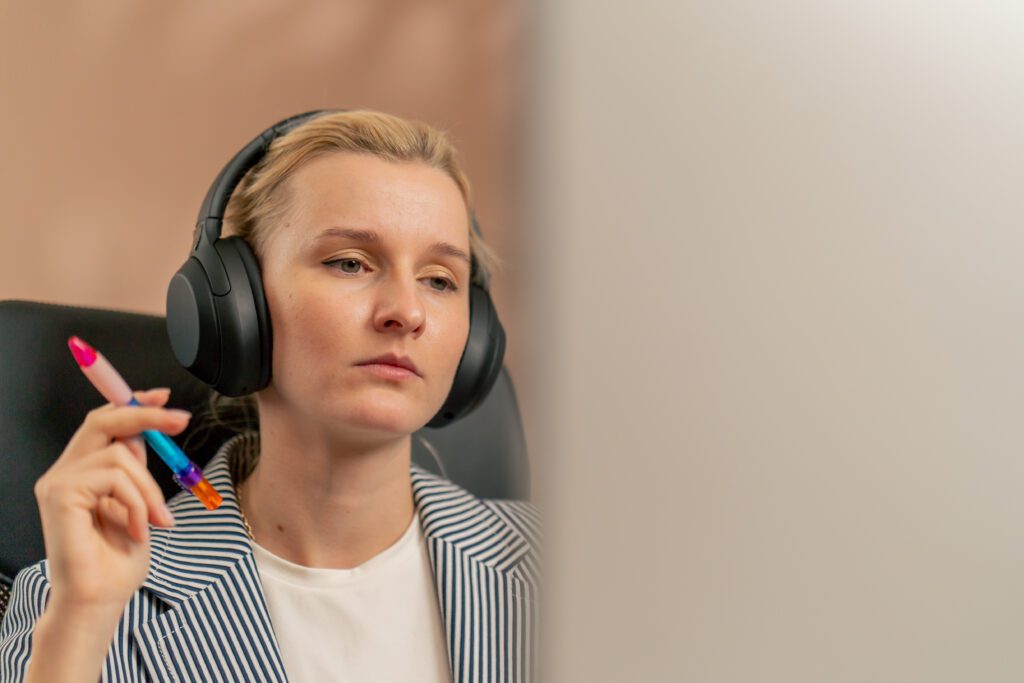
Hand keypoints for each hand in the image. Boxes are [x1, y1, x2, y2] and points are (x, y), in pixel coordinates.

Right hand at [33, 388, 188, 612]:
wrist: (99, 599)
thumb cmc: (117, 561)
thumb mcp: (137, 504)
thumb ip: (134, 471)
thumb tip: (147, 436)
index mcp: (81, 472)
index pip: (103, 423)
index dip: (133, 404)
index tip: (164, 398)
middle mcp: (64, 472)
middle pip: (103, 420)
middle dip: (146, 415)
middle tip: (180, 421)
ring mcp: (58, 482)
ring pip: (120, 454)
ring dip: (149, 488)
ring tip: (156, 520)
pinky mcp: (60, 494)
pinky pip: (114, 477)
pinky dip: (137, 502)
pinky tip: (137, 529)